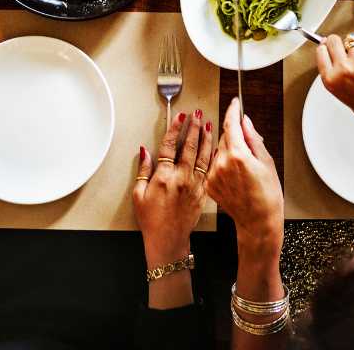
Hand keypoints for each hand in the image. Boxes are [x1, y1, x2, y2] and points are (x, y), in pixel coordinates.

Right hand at [133, 109, 213, 266]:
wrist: (168, 239)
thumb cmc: (151, 219)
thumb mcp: (138, 194)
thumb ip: (142, 170)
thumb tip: (144, 151)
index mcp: (164, 177)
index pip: (170, 146)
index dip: (175, 129)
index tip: (179, 117)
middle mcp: (181, 178)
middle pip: (189, 147)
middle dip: (193, 128)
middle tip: (196, 114)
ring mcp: (194, 185)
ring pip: (202, 156)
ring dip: (206, 139)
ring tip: (208, 125)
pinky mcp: (202, 193)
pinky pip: (209, 170)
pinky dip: (212, 157)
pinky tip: (215, 148)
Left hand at [204, 99, 282, 260]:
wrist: (258, 222)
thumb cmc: (268, 196)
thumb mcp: (266, 162)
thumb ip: (253, 138)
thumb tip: (245, 121)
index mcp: (238, 155)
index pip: (230, 123)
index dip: (232, 110)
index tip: (234, 103)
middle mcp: (221, 163)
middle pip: (224, 137)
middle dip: (234, 136)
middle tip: (248, 148)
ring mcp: (213, 174)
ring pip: (218, 151)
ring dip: (228, 151)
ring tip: (243, 168)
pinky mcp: (209, 184)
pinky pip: (214, 165)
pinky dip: (222, 165)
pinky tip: (235, 177)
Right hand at [316, 34, 353, 151]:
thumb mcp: (343, 94)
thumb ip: (336, 75)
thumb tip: (335, 57)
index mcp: (331, 80)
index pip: (321, 52)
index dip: (325, 46)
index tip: (327, 44)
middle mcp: (343, 70)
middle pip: (334, 41)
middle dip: (338, 42)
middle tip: (343, 47)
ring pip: (353, 44)